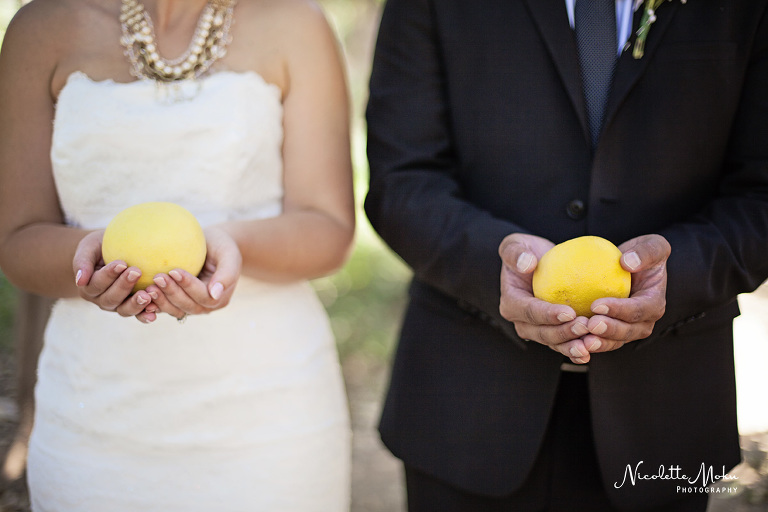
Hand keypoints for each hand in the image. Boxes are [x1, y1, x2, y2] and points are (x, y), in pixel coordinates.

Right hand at [73, 230, 157, 322]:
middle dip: (124, 286)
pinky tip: (154, 313)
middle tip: (137, 272)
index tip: (122, 263)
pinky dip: (145, 315)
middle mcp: (101, 299)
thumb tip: (80, 280)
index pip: (97, 283)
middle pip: (110, 298)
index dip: (109, 275)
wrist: (115, 250)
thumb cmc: (101, 245)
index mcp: (88, 286)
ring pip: (124, 310)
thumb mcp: (89, 247)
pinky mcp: (132, 308)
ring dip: (135, 304)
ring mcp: (117, 306)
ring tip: (147, 295)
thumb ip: (82, 261)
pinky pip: (138, 314)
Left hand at [145, 226, 241, 319]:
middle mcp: (205, 306)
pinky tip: (141, 294)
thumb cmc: (222, 245)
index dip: (188, 286)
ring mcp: (191, 306)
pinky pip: (165, 306)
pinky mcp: (177, 301)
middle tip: (157, 277)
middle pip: (188, 306)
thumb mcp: (229, 254)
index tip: (173, 271)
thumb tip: (215, 294)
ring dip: (161, 300)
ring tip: (148, 287)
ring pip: (175, 310)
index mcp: (220, 297)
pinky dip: (154, 303)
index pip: (203, 296)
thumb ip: (227, 274)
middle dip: (172, 293)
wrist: (213, 245)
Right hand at [499, 233, 591, 363]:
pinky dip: (579, 346)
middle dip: (564, 333)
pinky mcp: (553, 333)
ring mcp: (537, 331)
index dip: (548, 315)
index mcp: (511, 304)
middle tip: (586, 326)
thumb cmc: (525, 252)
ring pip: (554, 343)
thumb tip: (527, 263)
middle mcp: (522, 322)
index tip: (569, 312)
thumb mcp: (515, 245)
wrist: (536, 264)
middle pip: (542, 333)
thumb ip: (516, 253)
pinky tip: (596, 346)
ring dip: (573, 346)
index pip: (529, 311)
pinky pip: (566, 343)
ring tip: (592, 343)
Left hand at [582, 234, 670, 354]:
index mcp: (654, 303)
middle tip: (589, 324)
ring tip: (580, 340)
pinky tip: (571, 341)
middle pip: (628, 331)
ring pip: (613, 342)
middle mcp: (643, 322)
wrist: (626, 267)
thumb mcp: (652, 245)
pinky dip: (587, 343)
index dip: (620, 310)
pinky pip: (600, 341)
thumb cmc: (640, 254)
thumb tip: (628, 263)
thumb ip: (647, 251)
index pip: (640, 310)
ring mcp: (627, 330)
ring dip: (598, 343)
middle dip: (609, 331)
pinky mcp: (611, 334)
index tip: (597, 304)